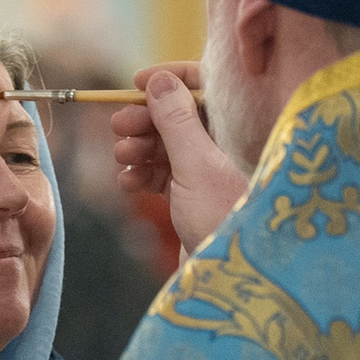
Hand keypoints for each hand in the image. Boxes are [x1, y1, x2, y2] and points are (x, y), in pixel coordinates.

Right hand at [111, 62, 247, 254]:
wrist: (229, 280)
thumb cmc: (224, 218)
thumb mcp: (196, 163)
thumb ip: (176, 118)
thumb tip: (158, 80)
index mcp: (241, 129)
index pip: (207, 84)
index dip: (171, 80)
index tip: (137, 82)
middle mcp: (228, 146)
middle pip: (180, 115)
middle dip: (146, 119)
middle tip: (119, 127)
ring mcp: (211, 172)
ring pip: (168, 145)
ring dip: (140, 148)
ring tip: (123, 158)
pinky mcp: (195, 198)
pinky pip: (164, 175)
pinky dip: (144, 175)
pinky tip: (129, 183)